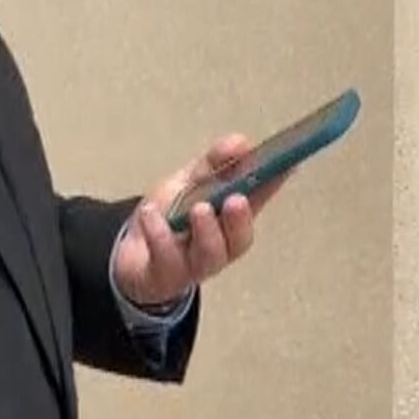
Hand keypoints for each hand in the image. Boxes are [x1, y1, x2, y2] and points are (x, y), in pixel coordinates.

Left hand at [111, 134, 292, 309]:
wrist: (131, 255)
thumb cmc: (170, 217)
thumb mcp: (189, 182)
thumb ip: (213, 163)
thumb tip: (241, 143)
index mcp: (230, 219)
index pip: (259, 199)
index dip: (275, 183)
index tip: (287, 163)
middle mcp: (220, 245)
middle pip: (239, 240)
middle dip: (240, 220)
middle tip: (236, 200)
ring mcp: (194, 264)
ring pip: (210, 255)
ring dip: (207, 231)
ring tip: (198, 210)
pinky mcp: (166, 276)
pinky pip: (166, 259)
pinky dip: (159, 234)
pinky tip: (151, 215)